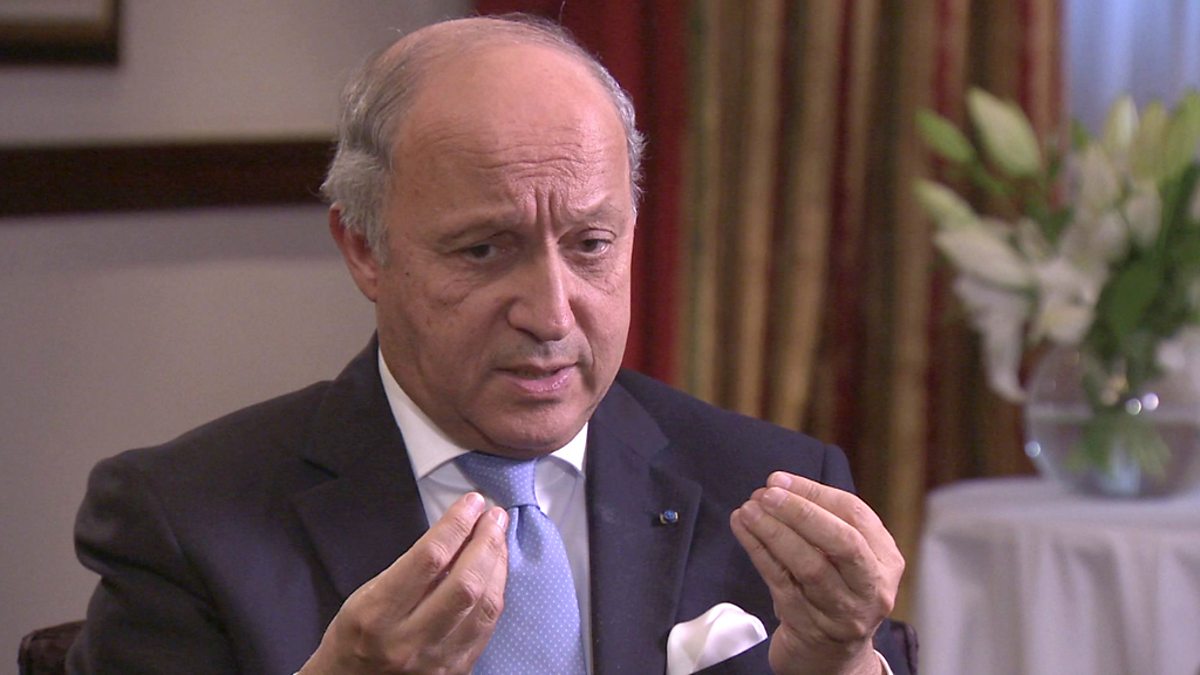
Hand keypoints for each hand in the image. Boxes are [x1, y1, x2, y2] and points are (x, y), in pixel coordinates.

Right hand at [299, 492, 508, 673]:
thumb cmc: (353, 639)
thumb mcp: (365, 596)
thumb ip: (409, 569)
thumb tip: (454, 534)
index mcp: (376, 615)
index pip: (428, 559)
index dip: (456, 525)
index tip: (471, 503)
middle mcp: (408, 640)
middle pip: (464, 584)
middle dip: (486, 542)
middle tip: (493, 516)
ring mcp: (436, 660)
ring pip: (483, 606)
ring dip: (497, 565)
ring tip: (497, 538)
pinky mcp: (455, 670)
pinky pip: (487, 627)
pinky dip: (495, 593)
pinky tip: (496, 573)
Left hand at [730, 472, 903, 674]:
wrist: (831, 656)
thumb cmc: (835, 592)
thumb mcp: (846, 559)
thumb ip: (824, 523)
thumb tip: (780, 485)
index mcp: (886, 561)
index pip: (855, 516)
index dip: (815, 494)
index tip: (779, 480)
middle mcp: (871, 588)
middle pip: (842, 543)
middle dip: (801, 513)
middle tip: (767, 494)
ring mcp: (842, 611)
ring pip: (809, 566)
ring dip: (774, 532)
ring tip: (748, 510)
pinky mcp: (810, 627)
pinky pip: (782, 584)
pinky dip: (759, 553)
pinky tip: (743, 531)